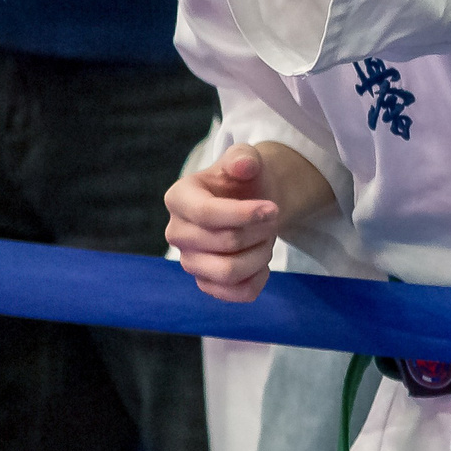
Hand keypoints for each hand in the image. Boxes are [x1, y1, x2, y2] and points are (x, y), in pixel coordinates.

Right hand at [166, 141, 334, 302]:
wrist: (251, 201)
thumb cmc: (243, 179)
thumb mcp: (245, 158)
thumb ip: (244, 157)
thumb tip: (243, 165)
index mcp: (179, 198)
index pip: (207, 214)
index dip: (244, 214)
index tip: (273, 209)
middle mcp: (177, 233)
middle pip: (225, 243)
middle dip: (260, 231)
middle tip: (272, 219)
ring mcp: (189, 261)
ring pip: (230, 272)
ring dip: (260, 254)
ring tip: (266, 238)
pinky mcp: (206, 283)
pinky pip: (236, 293)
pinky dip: (259, 279)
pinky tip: (263, 260)